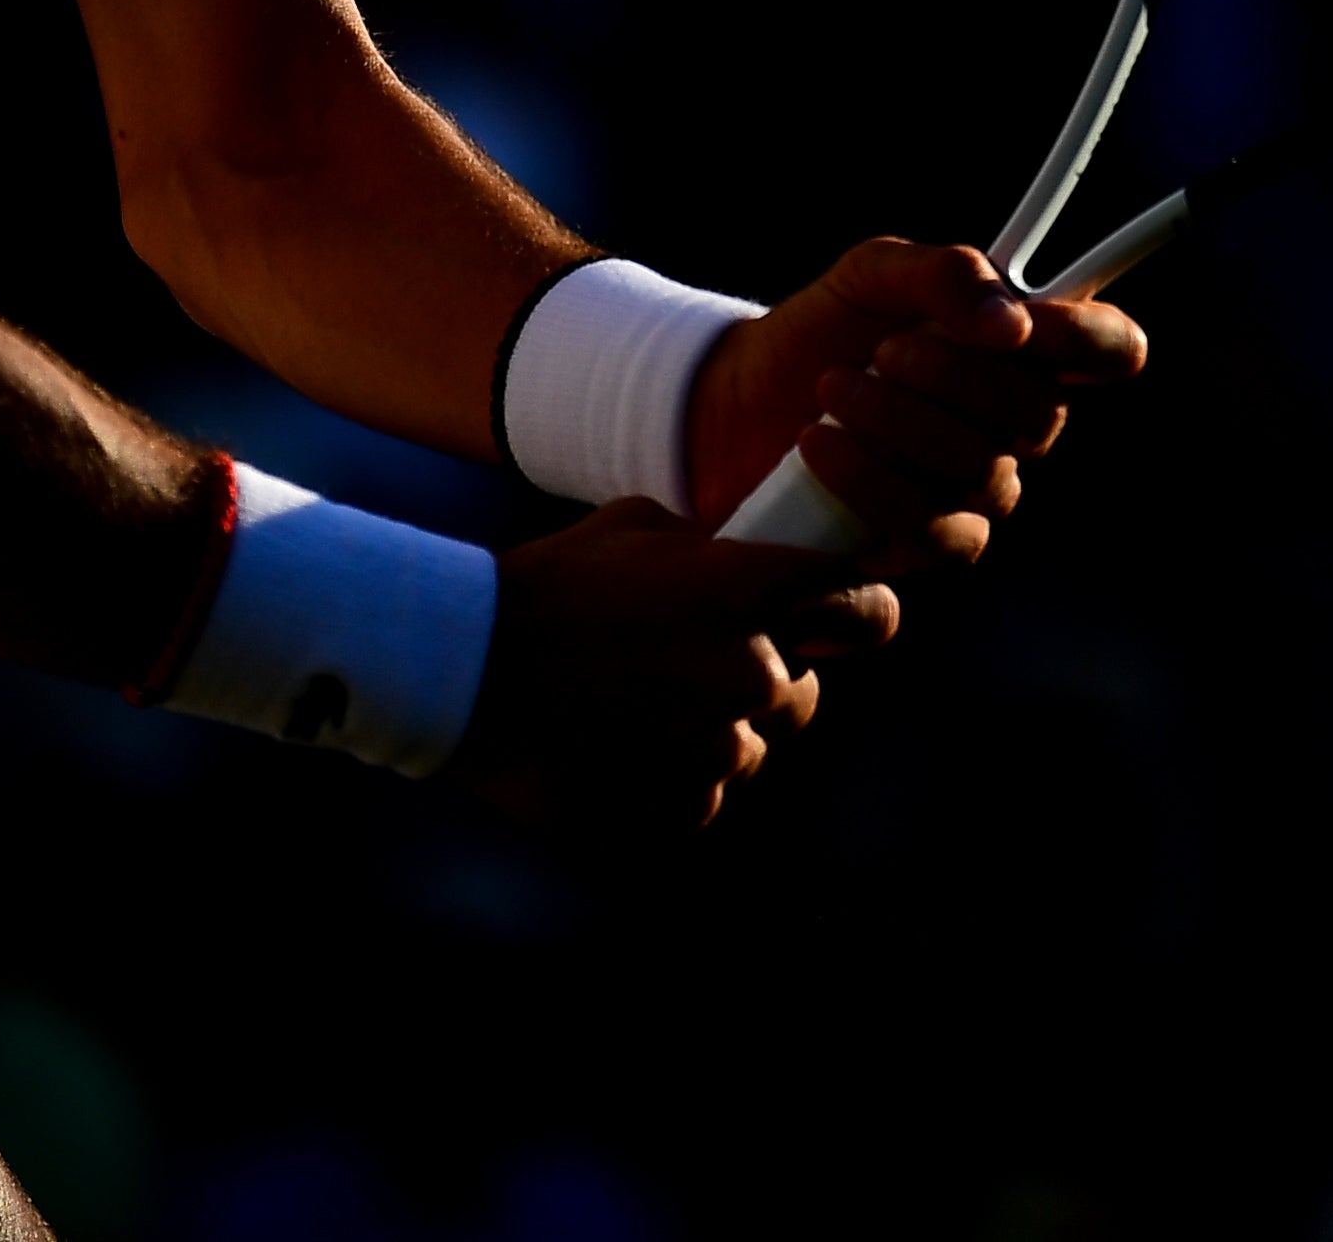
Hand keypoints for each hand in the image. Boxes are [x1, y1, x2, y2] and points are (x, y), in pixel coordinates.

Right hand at [454, 501, 896, 843]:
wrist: (464, 671)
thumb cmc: (548, 585)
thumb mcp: (635, 525)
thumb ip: (712, 548)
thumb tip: (746, 561)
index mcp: (751, 592)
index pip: (868, 609)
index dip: (856, 613)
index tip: (836, 618)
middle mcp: (752, 672)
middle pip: (803, 690)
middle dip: (761, 675)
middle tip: (683, 661)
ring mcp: (720, 747)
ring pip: (748, 746)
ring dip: (708, 729)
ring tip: (631, 704)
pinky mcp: (683, 806)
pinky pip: (702, 793)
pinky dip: (668, 776)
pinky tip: (611, 744)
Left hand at [689, 238, 1149, 583]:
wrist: (729, 405)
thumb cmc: (815, 332)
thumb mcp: (869, 275)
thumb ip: (941, 274)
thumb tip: (1013, 322)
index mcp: (1020, 350)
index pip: (1111, 348)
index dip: (1091, 338)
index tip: (1029, 323)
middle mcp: (1013, 430)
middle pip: (1041, 416)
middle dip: (956, 378)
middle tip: (883, 352)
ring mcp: (975, 496)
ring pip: (983, 477)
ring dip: (901, 426)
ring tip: (830, 391)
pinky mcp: (922, 549)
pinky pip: (931, 533)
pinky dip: (869, 483)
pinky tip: (819, 448)